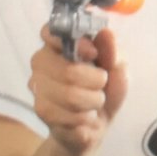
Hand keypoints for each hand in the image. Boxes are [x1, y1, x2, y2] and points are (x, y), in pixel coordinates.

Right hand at [28, 25, 127, 155]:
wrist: (96, 123)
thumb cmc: (106, 86)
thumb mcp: (118, 65)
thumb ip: (113, 49)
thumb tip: (105, 33)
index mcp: (59, 42)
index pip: (51, 31)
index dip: (76, 43)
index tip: (94, 53)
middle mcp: (42, 60)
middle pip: (68, 70)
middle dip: (96, 81)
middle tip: (102, 83)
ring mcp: (38, 86)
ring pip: (69, 95)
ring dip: (93, 101)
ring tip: (95, 101)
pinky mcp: (41, 111)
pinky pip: (68, 116)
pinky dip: (86, 118)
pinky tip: (85, 116)